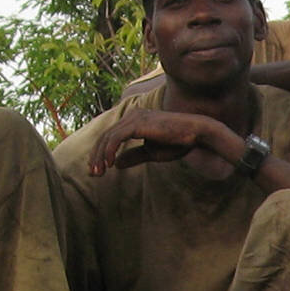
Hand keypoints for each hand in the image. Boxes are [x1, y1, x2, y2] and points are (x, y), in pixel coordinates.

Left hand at [87, 109, 241, 180]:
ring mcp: (134, 118)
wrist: (196, 133)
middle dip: (97, 156)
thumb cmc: (178, 142)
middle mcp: (132, 116)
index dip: (101, 153)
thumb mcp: (152, 152)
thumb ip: (134, 156)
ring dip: (101, 156)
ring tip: (99, 173)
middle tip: (94, 174)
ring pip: (108, 137)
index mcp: (134, 121)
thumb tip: (116, 164)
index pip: (110, 137)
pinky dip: (109, 151)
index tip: (97, 170)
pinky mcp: (137, 123)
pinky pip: (116, 138)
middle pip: (105, 136)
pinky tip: (109, 164)